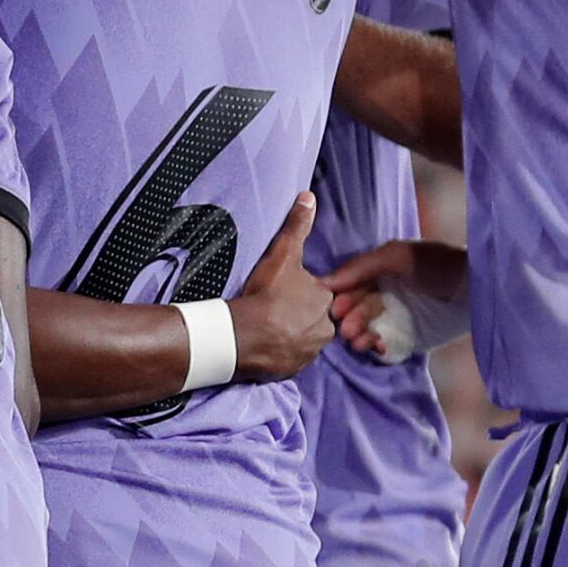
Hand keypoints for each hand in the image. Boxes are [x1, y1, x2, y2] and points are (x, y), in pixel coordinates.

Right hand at [224, 195, 330, 381]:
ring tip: (266, 327)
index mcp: (324, 301)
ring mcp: (309, 352)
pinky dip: (279, 353)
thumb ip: (297, 226)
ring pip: (303, 340)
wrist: (243, 336)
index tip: (280, 293)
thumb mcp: (282, 253)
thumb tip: (309, 197)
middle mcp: (324, 329)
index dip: (298, 293)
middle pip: (312, 319)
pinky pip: (289, 359)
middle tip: (272, 311)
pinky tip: (264, 344)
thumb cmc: (265, 294)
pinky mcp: (293, 369)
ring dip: (289, 335)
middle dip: (296, 316)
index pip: (317, 295)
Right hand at [322, 237, 466, 358]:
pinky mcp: (405, 340)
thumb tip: (324, 283)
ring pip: (364, 331)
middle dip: (347, 320)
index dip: (339, 298)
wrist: (473, 288)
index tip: (333, 308)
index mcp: (378, 273)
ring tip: (360, 339)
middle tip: (347, 328)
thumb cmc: (435, 264)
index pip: (349, 287)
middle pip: (353, 311)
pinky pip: (381, 347)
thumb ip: (359, 267)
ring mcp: (394, 320)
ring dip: (357, 336)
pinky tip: (379, 346)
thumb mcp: (395, 256)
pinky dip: (375, 348)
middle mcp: (383, 296)